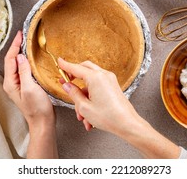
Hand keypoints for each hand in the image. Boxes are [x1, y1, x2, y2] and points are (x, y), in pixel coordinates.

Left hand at [3, 30, 56, 157]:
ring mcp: (18, 84)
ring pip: (17, 64)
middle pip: (11, 60)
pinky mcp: (26, 86)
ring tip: (26, 43)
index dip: (14, 46)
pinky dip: (26, 60)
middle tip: (23, 36)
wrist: (42, 122)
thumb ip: (24, 71)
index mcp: (10, 82)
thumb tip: (21, 56)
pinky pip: (23, 69)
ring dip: (21, 53)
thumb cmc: (37, 108)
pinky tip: (31, 57)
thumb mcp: (30, 88)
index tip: (20, 35)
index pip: (10, 59)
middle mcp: (12, 83)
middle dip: (16, 47)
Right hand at [58, 58, 180, 158]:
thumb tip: (67, 86)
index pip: (76, 68)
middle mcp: (104, 75)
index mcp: (95, 78)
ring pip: (90, 82)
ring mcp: (110, 80)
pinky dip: (91, 98)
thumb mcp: (84, 107)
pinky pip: (98, 87)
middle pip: (84, 69)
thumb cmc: (108, 117)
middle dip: (74, 77)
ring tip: (81, 115)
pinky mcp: (113, 86)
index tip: (59, 61)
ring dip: (83, 96)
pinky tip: (89, 116)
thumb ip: (73, 93)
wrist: (127, 124)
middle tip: (66, 83)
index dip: (65, 65)